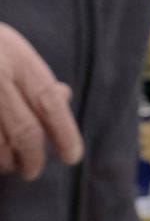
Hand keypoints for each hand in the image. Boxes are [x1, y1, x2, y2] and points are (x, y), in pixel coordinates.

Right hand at [0, 23, 83, 179]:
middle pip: (25, 131)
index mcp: (14, 54)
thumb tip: (64, 95)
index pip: (49, 104)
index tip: (72, 157)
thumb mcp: (9, 50)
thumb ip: (33, 76)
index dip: (65, 135)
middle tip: (32, 170)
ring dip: (6, 161)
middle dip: (33, 158)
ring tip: (8, 164)